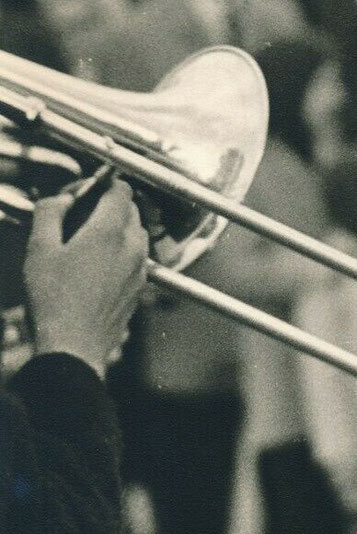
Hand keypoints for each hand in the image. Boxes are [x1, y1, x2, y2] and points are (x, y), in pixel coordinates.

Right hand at [24, 179, 148, 379]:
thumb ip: (50, 212)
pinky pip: (136, 257)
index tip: (84, 192)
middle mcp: (133, 245)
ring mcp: (140, 268)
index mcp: (110, 230)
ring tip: (86, 243)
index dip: (103, 184)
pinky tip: (96, 267)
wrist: (73, 349)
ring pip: (136, 233)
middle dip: (108, 205)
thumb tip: (63, 198)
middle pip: (131, 208)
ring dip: (117, 229)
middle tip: (80, 217)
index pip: (122, 188)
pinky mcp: (140, 288)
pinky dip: (121, 252)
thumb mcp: (39, 249)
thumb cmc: (53, 301)